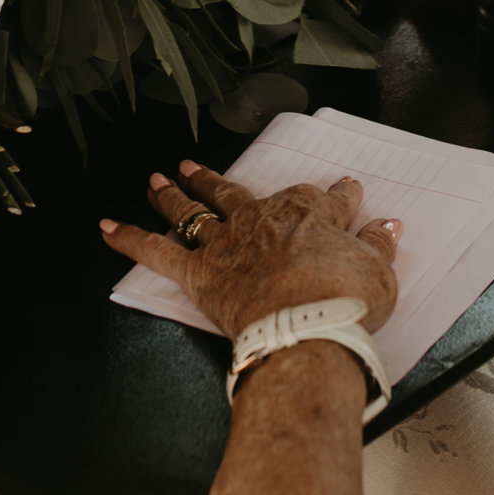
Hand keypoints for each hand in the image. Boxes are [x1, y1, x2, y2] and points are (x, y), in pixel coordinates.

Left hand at [101, 159, 400, 338]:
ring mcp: (227, 240)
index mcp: (312, 215)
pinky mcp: (198, 269)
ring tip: (158, 178)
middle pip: (237, 191)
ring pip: (194, 208)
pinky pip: (155, 250)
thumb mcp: (378, 273)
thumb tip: (388, 227)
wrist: (307, 327)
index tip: (345, 189)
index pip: (327, 197)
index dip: (338, 194)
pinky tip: (105, 226)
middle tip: (199, 167)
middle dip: (218, 179)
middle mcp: (264, 218)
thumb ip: (378, 246)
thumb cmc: (344, 303)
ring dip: (174, 193)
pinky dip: (127, 238)